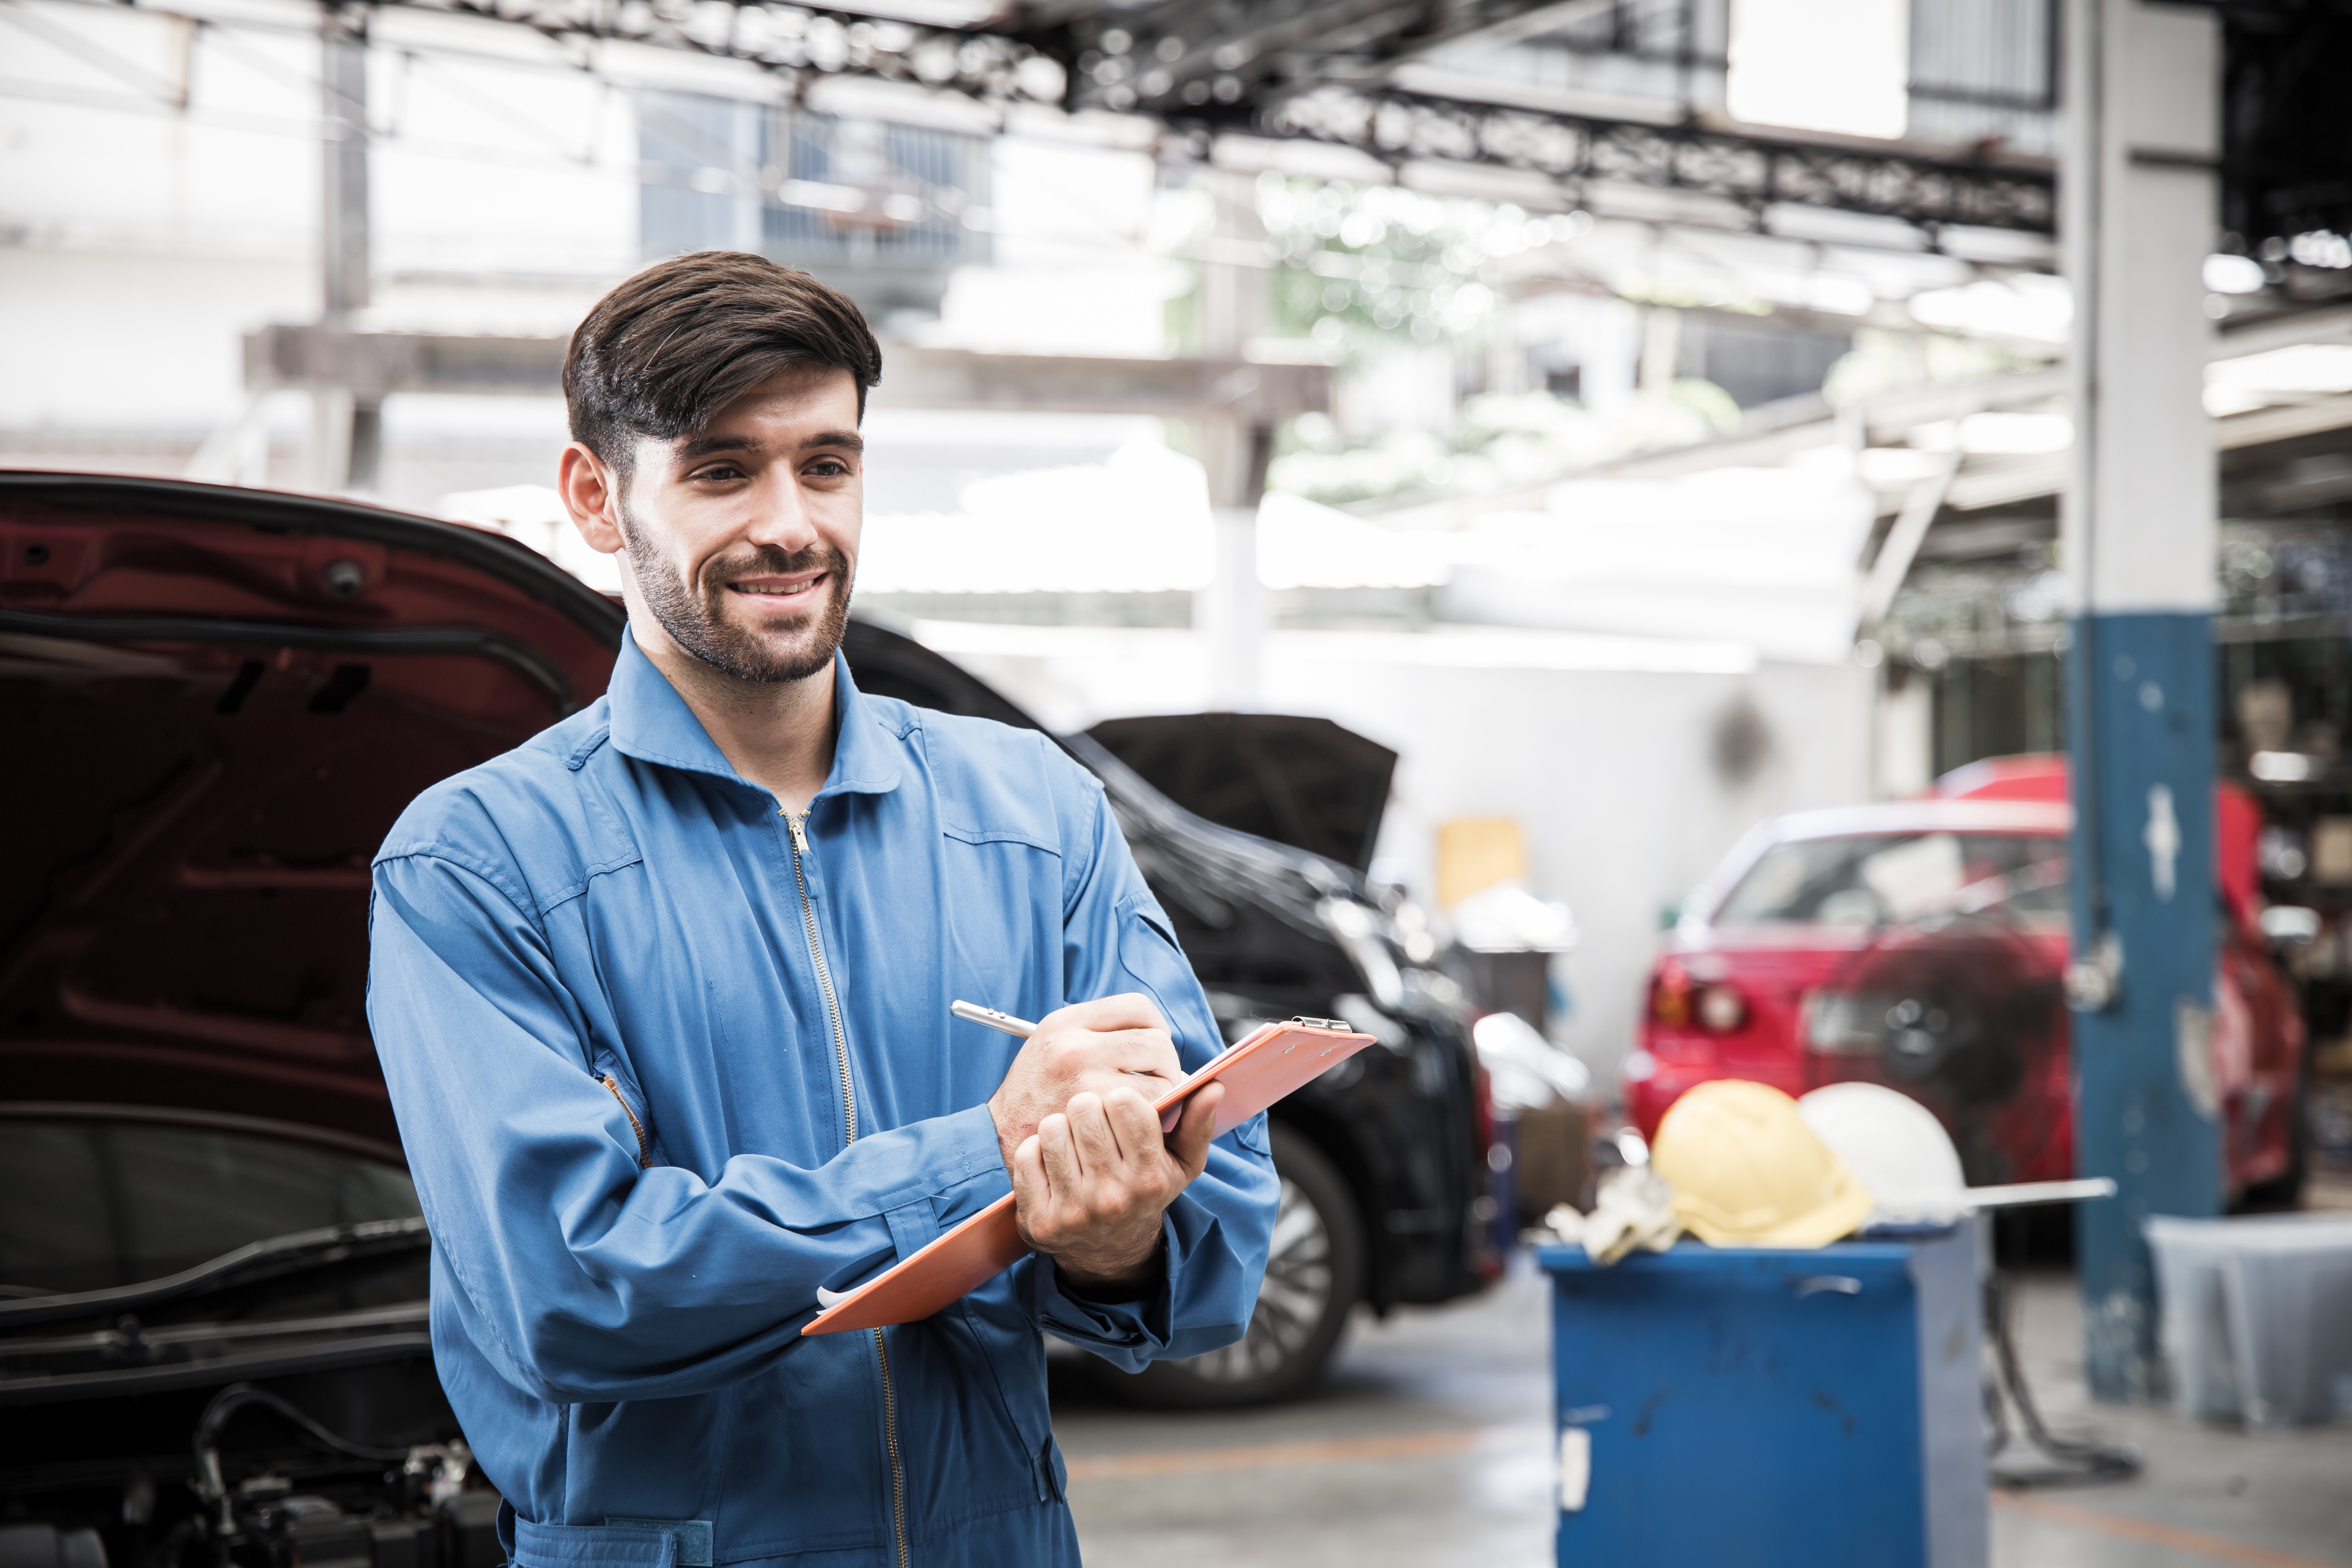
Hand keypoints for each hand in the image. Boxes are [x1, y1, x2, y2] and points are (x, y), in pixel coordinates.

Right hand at [986, 995, 1181, 1172]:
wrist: (997, 1141)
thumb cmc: (1034, 1095)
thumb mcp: (1053, 1046)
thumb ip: (1098, 1035)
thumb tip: (1160, 1040)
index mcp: (1066, 1022)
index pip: (1138, 1007)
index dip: (1155, 1028)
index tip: (1152, 1049)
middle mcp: (1074, 1047)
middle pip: (1157, 1042)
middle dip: (1166, 1064)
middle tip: (1155, 1083)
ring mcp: (1084, 1083)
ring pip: (1162, 1078)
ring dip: (1164, 1094)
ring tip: (1145, 1106)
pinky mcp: (1094, 1120)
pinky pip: (1150, 1112)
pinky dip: (1155, 1120)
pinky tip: (1136, 1126)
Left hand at [1012, 1080, 1226, 1292]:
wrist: (1109, 1249)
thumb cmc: (1144, 1191)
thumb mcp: (1180, 1164)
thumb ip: (1197, 1124)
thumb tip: (1212, 1087)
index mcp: (1149, 1178)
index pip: (1124, 1102)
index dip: (1120, 1100)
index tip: (1120, 1112)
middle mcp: (1112, 1197)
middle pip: (1084, 1108)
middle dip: (1088, 1109)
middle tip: (1093, 1126)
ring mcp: (1074, 1211)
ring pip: (1052, 1128)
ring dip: (1060, 1129)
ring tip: (1073, 1146)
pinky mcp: (1040, 1221)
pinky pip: (1025, 1156)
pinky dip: (1035, 1153)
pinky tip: (1052, 1166)